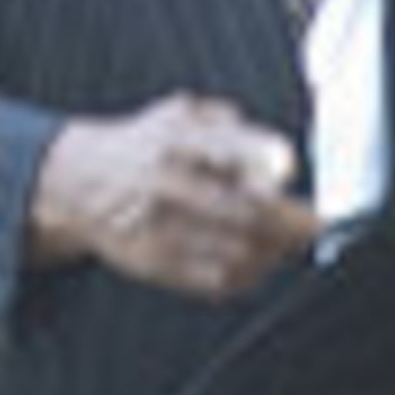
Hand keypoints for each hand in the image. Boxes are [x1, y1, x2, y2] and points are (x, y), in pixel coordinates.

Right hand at [26, 96, 318, 299]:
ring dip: (273, 251)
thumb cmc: (147, 146)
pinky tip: (258, 261)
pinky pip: (215, 280)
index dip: (266, 157)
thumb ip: (231, 127)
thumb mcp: (181, 114)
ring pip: (237, 251)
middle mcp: (165, 182)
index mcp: (176, 138)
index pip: (230, 147)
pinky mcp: (154, 263)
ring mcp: (158, 228)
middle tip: (315, 222)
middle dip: (290, 221)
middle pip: (244, 210)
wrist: (78, 184)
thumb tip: (274, 161)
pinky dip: (248, 274)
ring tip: (288, 243)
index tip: (291, 171)